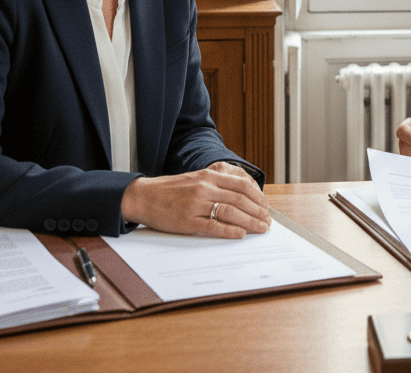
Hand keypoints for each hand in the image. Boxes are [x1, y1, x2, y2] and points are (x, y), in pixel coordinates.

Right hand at [120, 162, 271, 238]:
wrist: (143, 196)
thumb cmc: (170, 189)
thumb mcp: (196, 178)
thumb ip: (216, 183)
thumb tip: (241, 194)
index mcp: (209, 176)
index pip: (242, 185)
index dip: (258, 196)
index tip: (266, 206)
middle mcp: (205, 188)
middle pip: (240, 199)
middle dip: (258, 212)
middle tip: (267, 222)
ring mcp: (196, 204)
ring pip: (230, 212)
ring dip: (249, 222)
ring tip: (260, 229)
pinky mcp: (187, 221)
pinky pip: (213, 226)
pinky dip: (230, 231)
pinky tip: (240, 234)